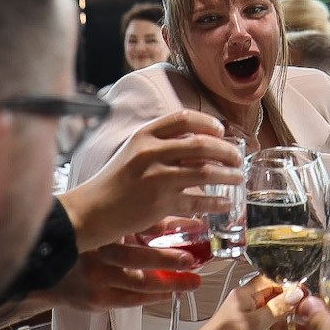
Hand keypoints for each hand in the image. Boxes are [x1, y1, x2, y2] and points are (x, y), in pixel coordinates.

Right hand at [45, 238, 199, 311]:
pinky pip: (130, 301)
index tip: (188, 251)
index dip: (164, 247)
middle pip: (139, 264)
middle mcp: (95, 259)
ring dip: (168, 285)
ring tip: (190, 283)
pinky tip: (168, 294)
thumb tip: (178, 222)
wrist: (47, 271)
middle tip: (194, 267)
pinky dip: (152, 298)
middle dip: (170, 266)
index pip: (136, 238)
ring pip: (138, 286)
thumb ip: (142, 225)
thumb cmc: (83, 246)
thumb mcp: (109, 228)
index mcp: (100, 236)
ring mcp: (95, 283)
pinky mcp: (95, 301)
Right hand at [62, 110, 243, 249]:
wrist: (92, 211)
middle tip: (237, 158)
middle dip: (226, 151)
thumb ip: (160, 146)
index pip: (183, 118)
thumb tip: (199, 145)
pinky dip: (216, 202)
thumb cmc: (114, 182)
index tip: (221, 131)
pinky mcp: (161, 203)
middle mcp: (152, 153)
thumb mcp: (133, 153)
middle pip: (201, 144)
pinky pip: (198, 200)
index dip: (207, 123)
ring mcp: (157, 178)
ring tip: (238, 178)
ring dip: (228, 175)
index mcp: (144, 135)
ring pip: (205, 172)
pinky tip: (225, 203)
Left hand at [185, 277, 301, 329]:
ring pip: (276, 326)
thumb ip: (278, 308)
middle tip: (315, 318)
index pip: (273, 284)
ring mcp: (248, 327)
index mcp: (246, 296)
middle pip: (277, 306)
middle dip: (297, 312)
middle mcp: (248, 309)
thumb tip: (296, 293)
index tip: (308, 295)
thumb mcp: (256, 322)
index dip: (291, 288)